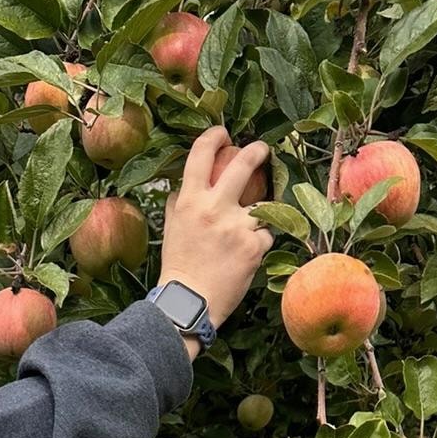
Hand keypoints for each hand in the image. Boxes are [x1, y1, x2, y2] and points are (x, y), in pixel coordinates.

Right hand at [158, 126, 272, 337]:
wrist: (189, 303)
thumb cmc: (178, 268)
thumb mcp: (170, 230)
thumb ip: (177, 205)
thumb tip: (181, 187)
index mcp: (190, 201)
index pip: (201, 154)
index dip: (214, 136)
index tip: (224, 133)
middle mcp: (214, 208)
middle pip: (243, 164)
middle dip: (257, 151)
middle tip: (263, 150)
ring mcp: (237, 227)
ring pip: (262, 205)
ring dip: (259, 213)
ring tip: (249, 227)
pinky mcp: (254, 247)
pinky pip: (266, 235)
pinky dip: (259, 242)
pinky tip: (247, 255)